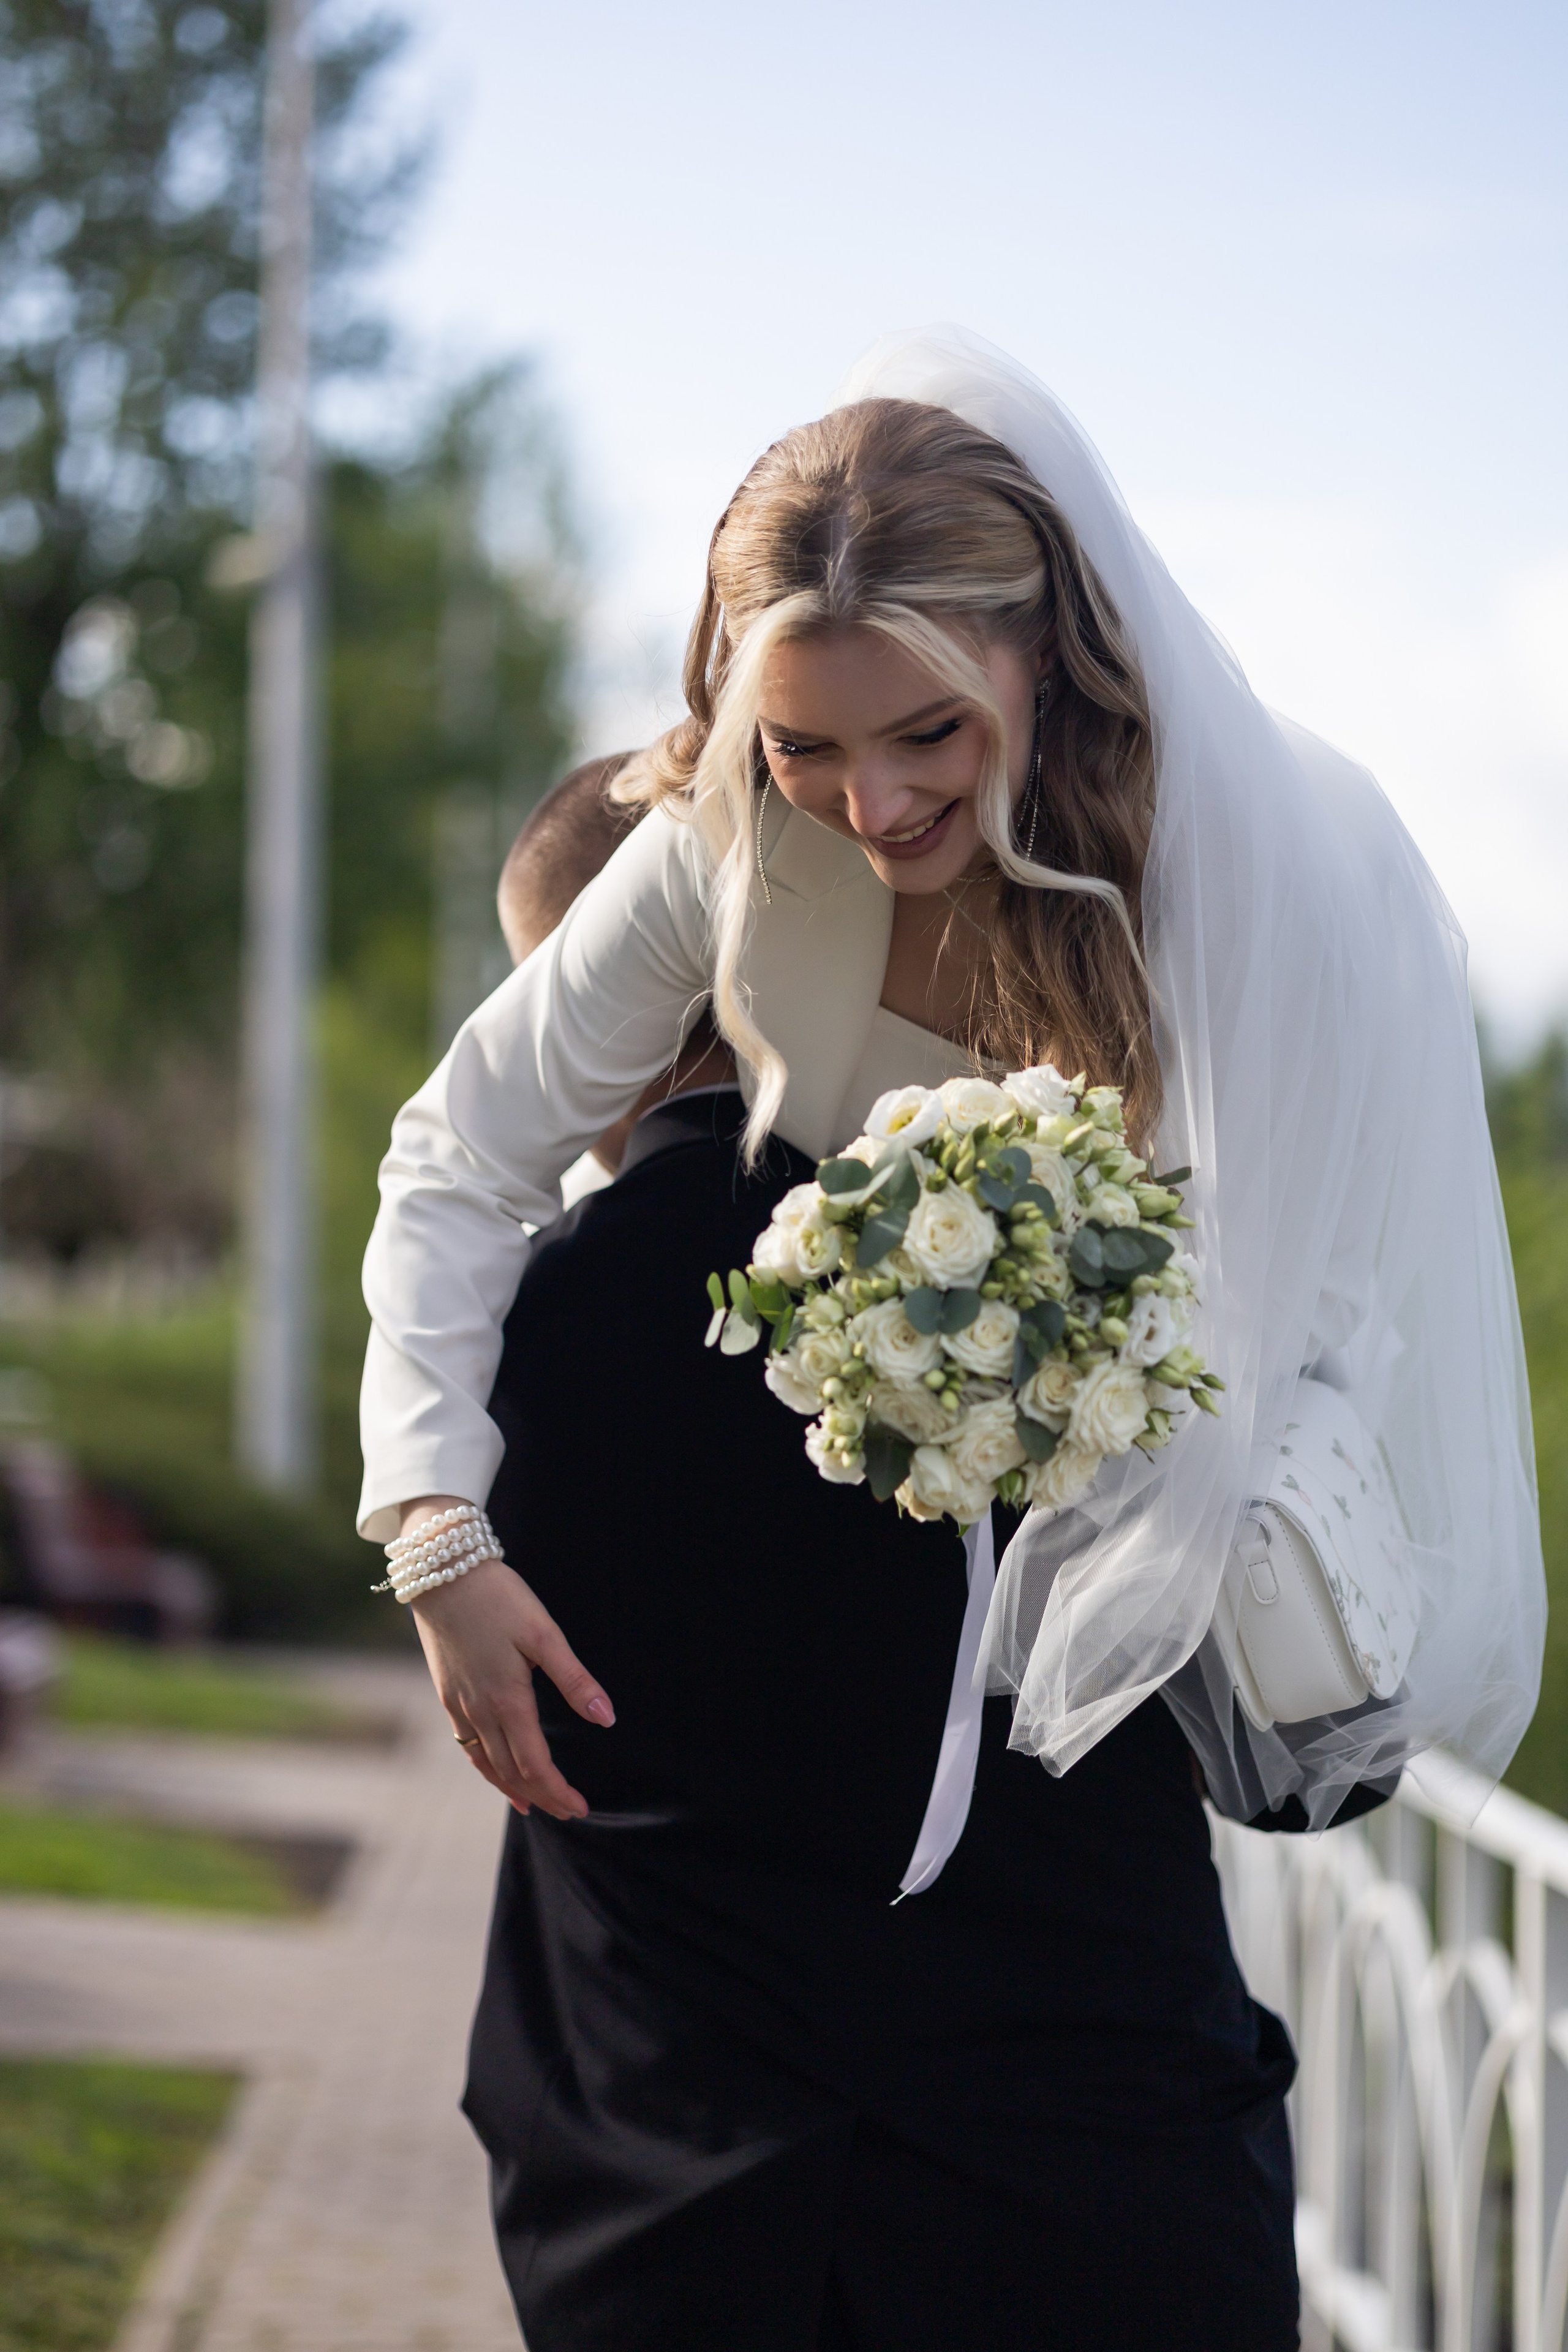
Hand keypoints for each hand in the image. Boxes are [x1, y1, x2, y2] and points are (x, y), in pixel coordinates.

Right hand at [401, 1512, 613, 1818]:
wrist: (441, 1573)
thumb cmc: (498, 1597)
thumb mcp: (543, 1633)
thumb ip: (574, 1679)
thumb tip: (607, 1718)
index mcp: (508, 1699)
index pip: (536, 1764)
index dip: (559, 1790)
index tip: (581, 1807)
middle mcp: (480, 1711)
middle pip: (513, 1771)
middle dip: (543, 1796)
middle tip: (569, 1812)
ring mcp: (459, 1705)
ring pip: (487, 1763)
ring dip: (513, 1788)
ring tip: (536, 1806)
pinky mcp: (447, 1695)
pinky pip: (467, 1745)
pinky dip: (485, 1768)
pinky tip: (495, 1771)